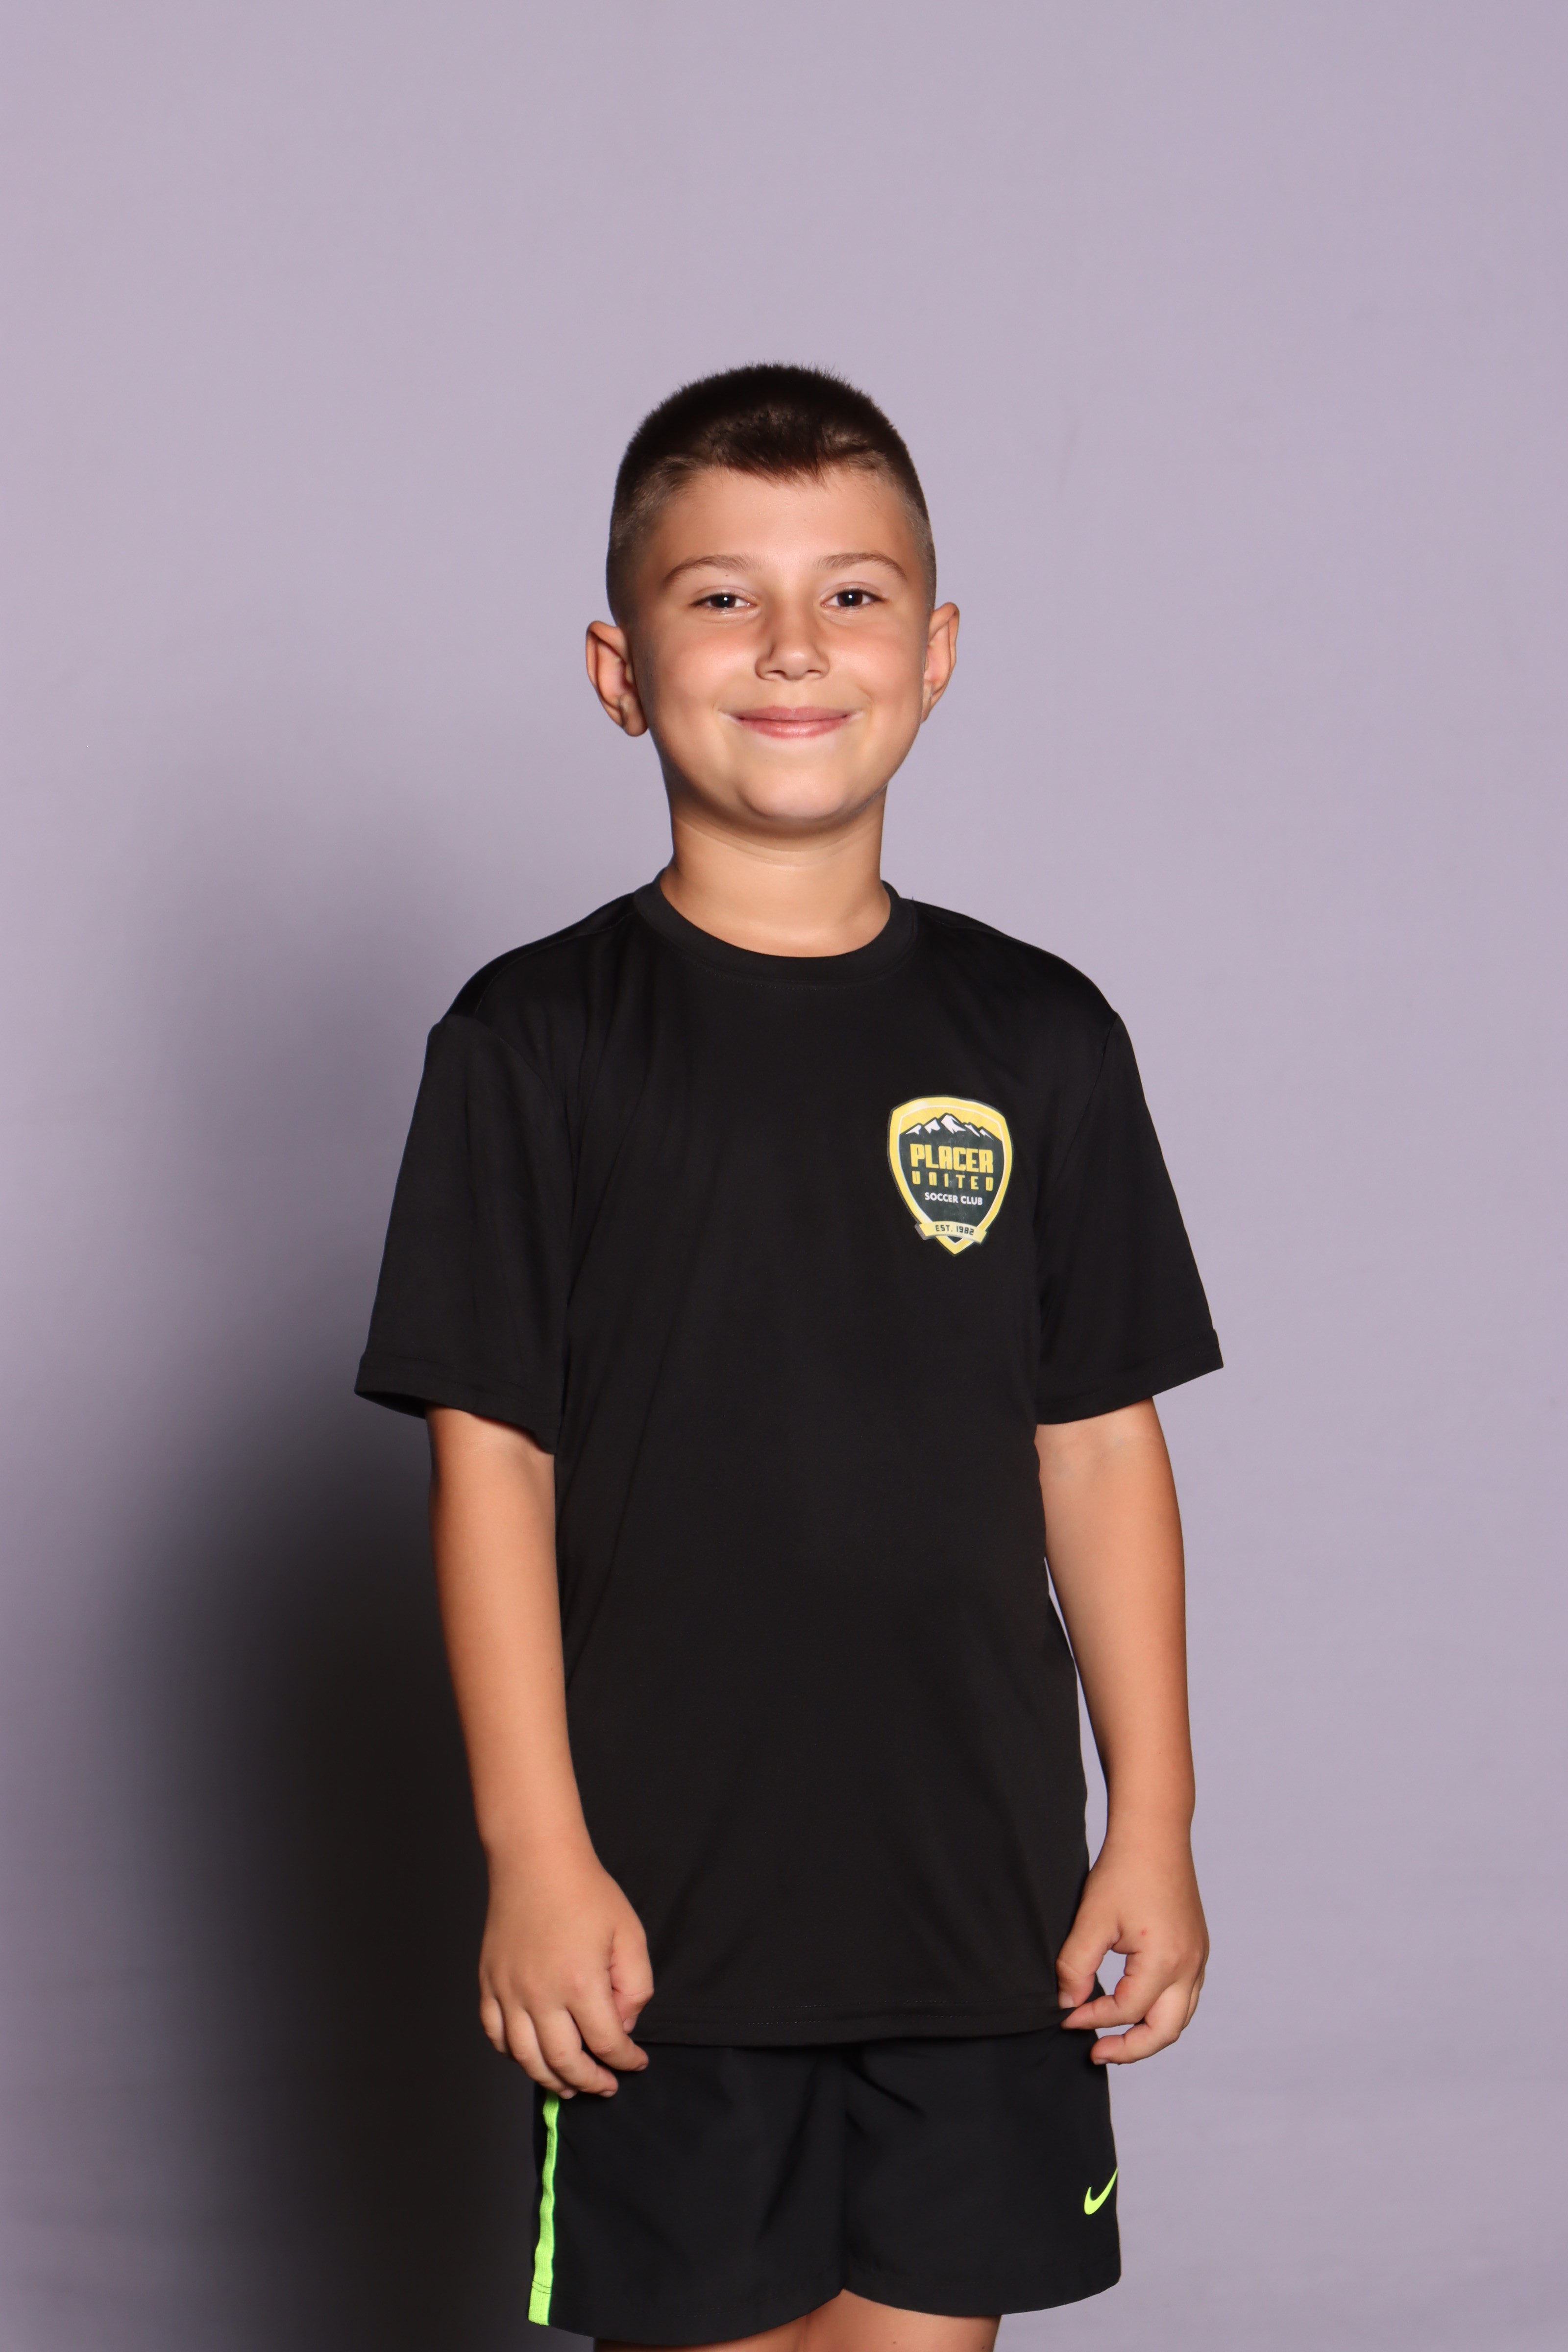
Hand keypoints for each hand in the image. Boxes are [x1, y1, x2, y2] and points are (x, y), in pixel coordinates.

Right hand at [479, 1841, 652, 2096]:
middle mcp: (540, 1994)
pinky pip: (495, 2034)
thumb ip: (635, 1985)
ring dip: (551, 2080)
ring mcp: (509, 1990)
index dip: (626, 2060)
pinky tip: (532, 2056)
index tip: (636, 2062)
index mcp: (579, 1982)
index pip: (606, 2043)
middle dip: (590, 2081)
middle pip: (564, 2061)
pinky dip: (513, 2055)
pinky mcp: (489, 1982)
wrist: (536, 1860)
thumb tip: (623, 2024)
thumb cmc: (586, 1892)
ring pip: (526, 2058)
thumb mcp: (630, 1933)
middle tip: (606, 2085)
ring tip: (570, 2086)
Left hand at [1056, 1822, 1207, 2063]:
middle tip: (1096, 2053)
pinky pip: (1185, 1997)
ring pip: (1179, 2018)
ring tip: (1114, 2039)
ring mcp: (1198, 1959)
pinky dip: (1161, 2012)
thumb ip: (1076, 1967)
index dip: (1092, 2019)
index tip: (1065, 2018)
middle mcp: (1190, 1966)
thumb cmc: (1123, 1870)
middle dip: (1129, 2049)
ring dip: (1148, 2034)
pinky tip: (1135, 2007)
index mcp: (1165, 1961)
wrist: (1155, 1833)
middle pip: (1164, 2032)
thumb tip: (1067, 2005)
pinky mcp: (1198, 1950)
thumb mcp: (1091, 1918)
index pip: (1125, 2011)